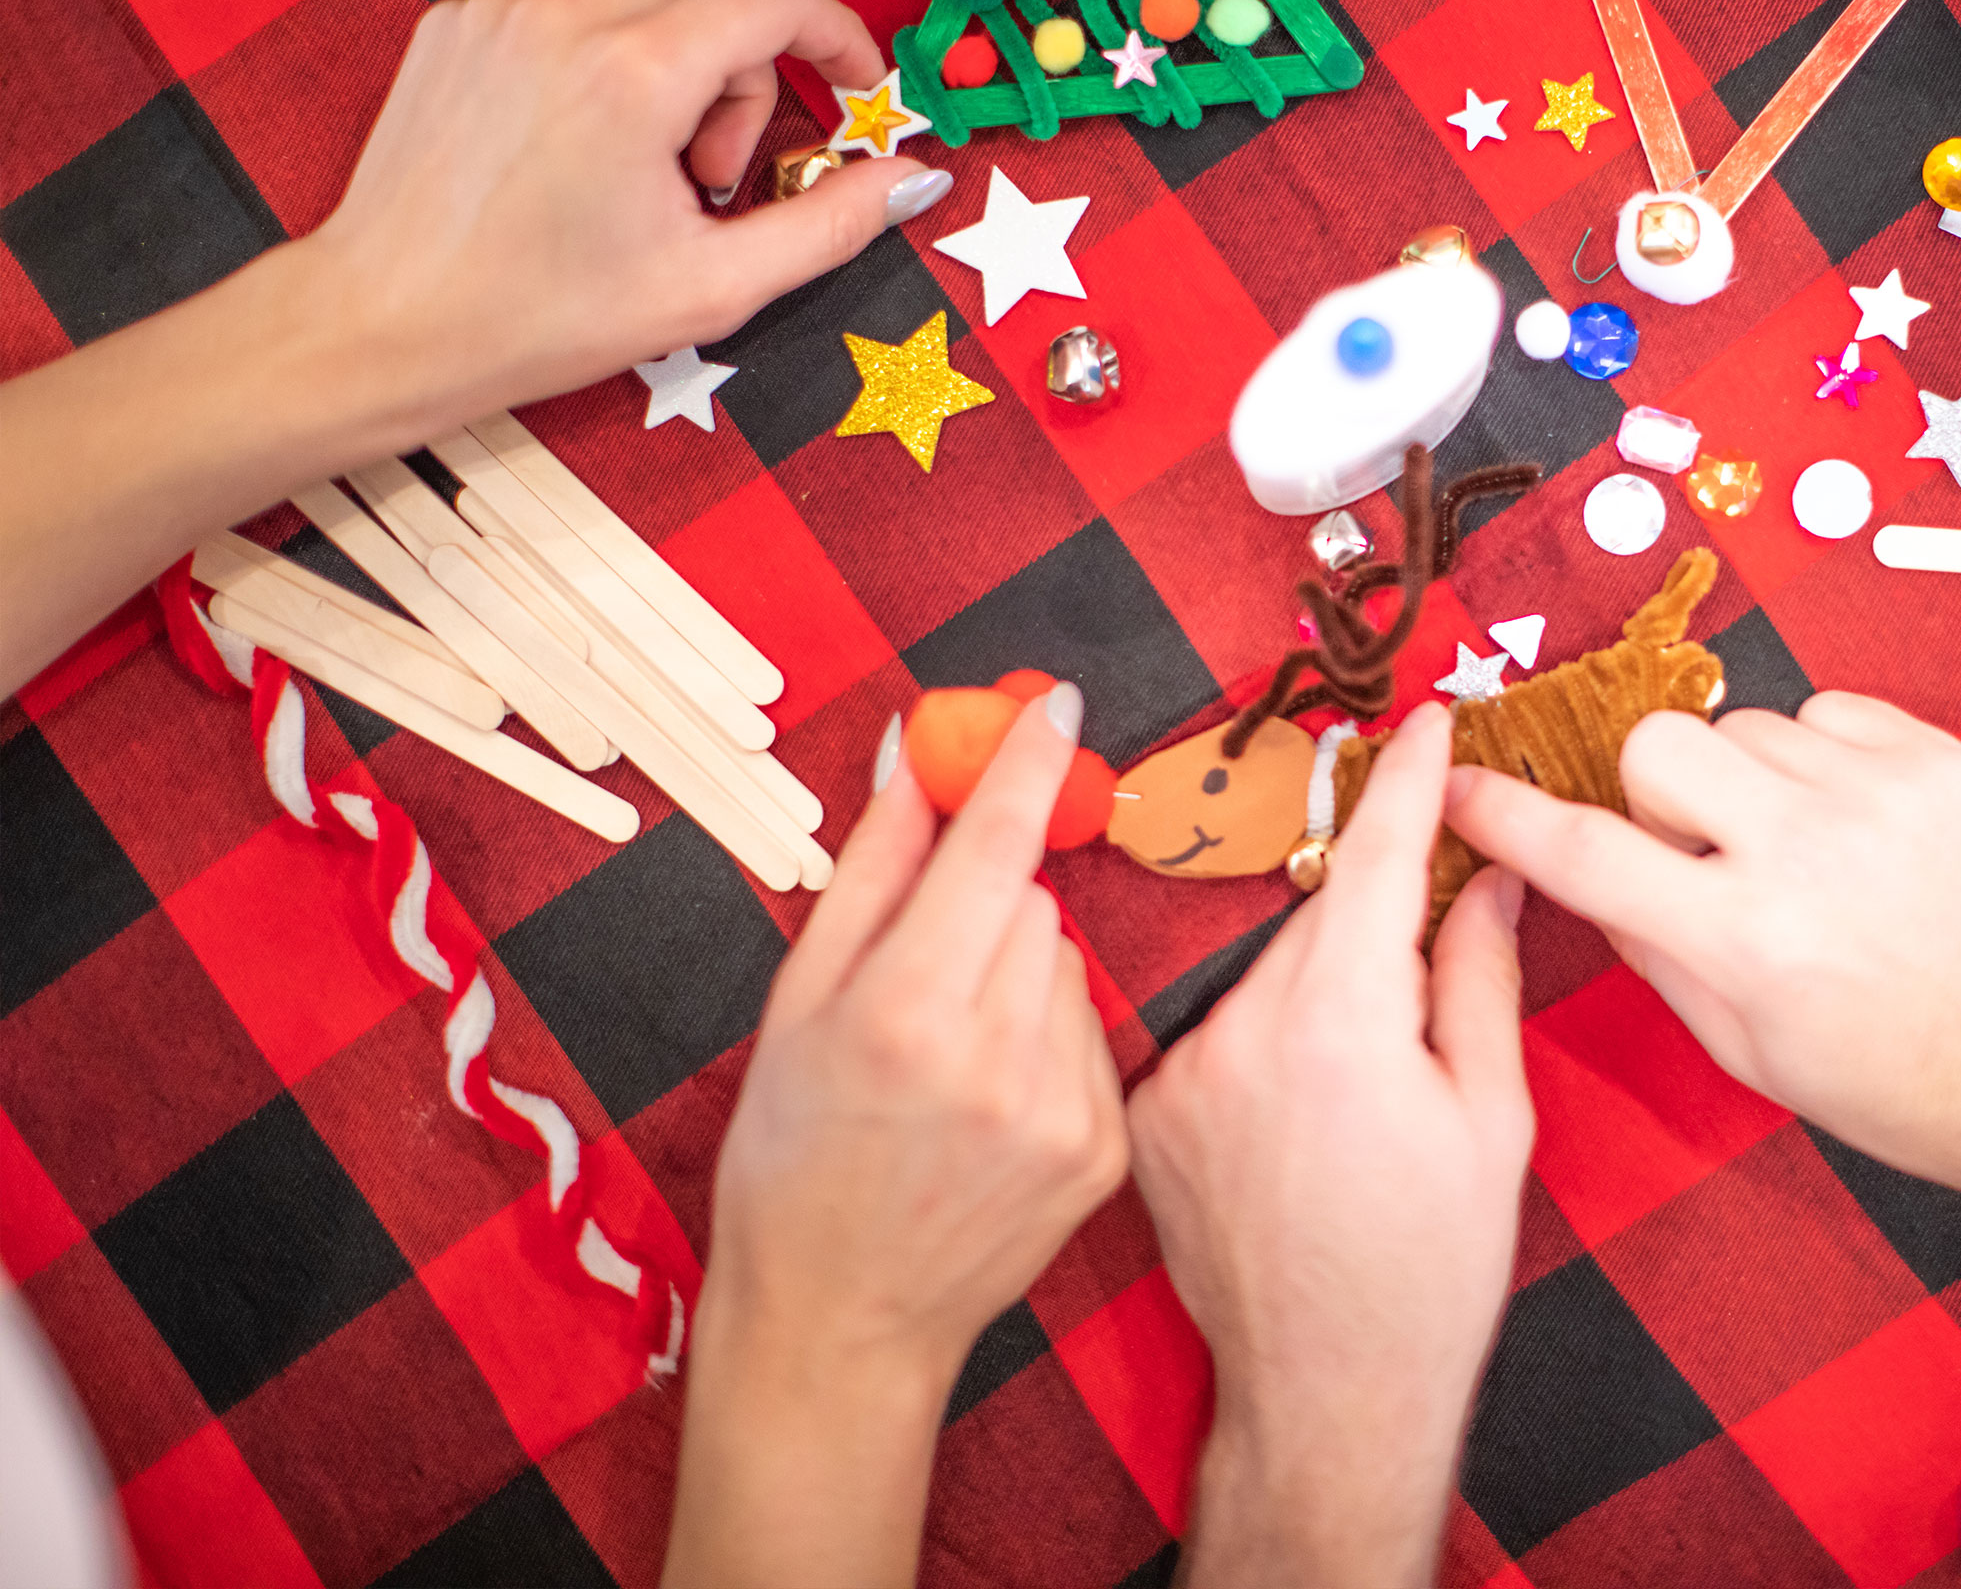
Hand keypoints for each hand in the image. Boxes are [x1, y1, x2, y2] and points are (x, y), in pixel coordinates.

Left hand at [305, 0, 950, 447]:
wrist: (383, 323)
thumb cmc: (535, 318)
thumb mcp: (712, 288)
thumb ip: (830, 224)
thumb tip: (908, 179)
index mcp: (633, 73)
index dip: (838, 38)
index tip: (856, 87)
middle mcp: (565, 15)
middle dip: (754, 68)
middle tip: (720, 172)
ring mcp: (505, 9)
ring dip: (684, 62)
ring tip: (649, 169)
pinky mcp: (463, 20)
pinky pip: (577, 5)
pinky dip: (613, 57)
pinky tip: (588, 146)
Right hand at [666, 685, 1127, 1588]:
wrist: (838, 1322)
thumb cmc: (791, 1157)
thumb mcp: (796, 1004)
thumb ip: (867, 871)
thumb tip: (913, 754)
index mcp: (904, 1013)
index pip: (994, 850)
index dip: (1025, 767)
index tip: (1057, 705)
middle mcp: (995, 1057)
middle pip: (1033, 902)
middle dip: (987, 908)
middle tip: (922, 977)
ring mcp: (1060, 1108)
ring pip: (1066, 963)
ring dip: (1018, 977)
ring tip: (948, 1056)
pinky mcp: (1102, 1147)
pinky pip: (1089, 1031)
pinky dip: (1046, 1039)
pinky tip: (987, 1098)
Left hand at [1130, 704, 1534, 1588]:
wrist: (1328, 1396)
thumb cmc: (1431, 1271)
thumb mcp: (1492, 1117)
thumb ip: (1477, 975)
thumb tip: (1486, 874)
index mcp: (1344, 1019)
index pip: (1374, 854)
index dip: (1405, 777)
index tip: (1423, 719)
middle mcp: (1246, 1029)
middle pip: (1320, 919)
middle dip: (1374, 921)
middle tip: (1428, 968)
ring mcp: (1184, 1073)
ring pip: (1265, 977)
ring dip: (1317, 993)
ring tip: (1360, 1095)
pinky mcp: (1147, 1115)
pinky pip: (1217, 1034)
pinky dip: (1264, 1047)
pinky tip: (1304, 1124)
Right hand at [1444, 695, 1960, 1210]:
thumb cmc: (1891, 1078)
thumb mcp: (1745, 1047)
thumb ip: (1653, 947)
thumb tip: (1582, 868)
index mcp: (1745, 942)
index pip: (1583, 853)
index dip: (1503, 813)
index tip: (1459, 784)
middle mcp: (1805, 852)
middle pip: (1656, 748)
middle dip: (1656, 792)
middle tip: (1700, 851)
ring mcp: (1879, 794)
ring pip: (1744, 725)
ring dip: (1746, 779)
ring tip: (1801, 849)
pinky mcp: (1938, 760)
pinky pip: (1827, 711)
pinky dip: (1819, 758)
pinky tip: (1853, 825)